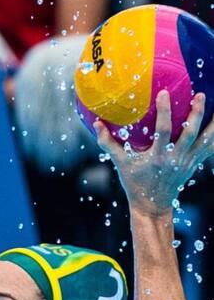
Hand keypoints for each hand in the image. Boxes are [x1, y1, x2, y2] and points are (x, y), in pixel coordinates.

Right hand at [94, 91, 213, 215]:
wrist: (152, 206)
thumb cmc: (135, 183)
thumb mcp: (121, 164)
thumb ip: (108, 143)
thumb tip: (97, 123)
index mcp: (157, 157)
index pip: (163, 131)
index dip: (164, 111)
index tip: (164, 93)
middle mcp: (175, 159)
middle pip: (190, 133)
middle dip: (196, 113)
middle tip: (199, 95)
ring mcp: (187, 162)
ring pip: (205, 140)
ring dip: (212, 122)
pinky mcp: (193, 164)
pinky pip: (208, 148)